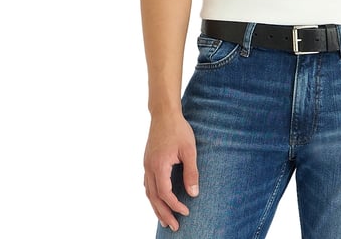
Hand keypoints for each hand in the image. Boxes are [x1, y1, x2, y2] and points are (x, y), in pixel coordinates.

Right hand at [143, 112, 198, 230]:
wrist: (164, 114)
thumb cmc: (178, 129)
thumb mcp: (189, 150)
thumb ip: (191, 172)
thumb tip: (194, 193)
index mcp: (159, 166)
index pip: (165, 194)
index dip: (175, 205)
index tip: (186, 211)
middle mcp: (149, 168)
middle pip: (154, 198)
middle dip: (164, 214)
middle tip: (174, 227)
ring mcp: (146, 165)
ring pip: (149, 192)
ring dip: (156, 208)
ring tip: (165, 219)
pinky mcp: (147, 161)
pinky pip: (147, 184)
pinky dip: (153, 196)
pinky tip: (158, 199)